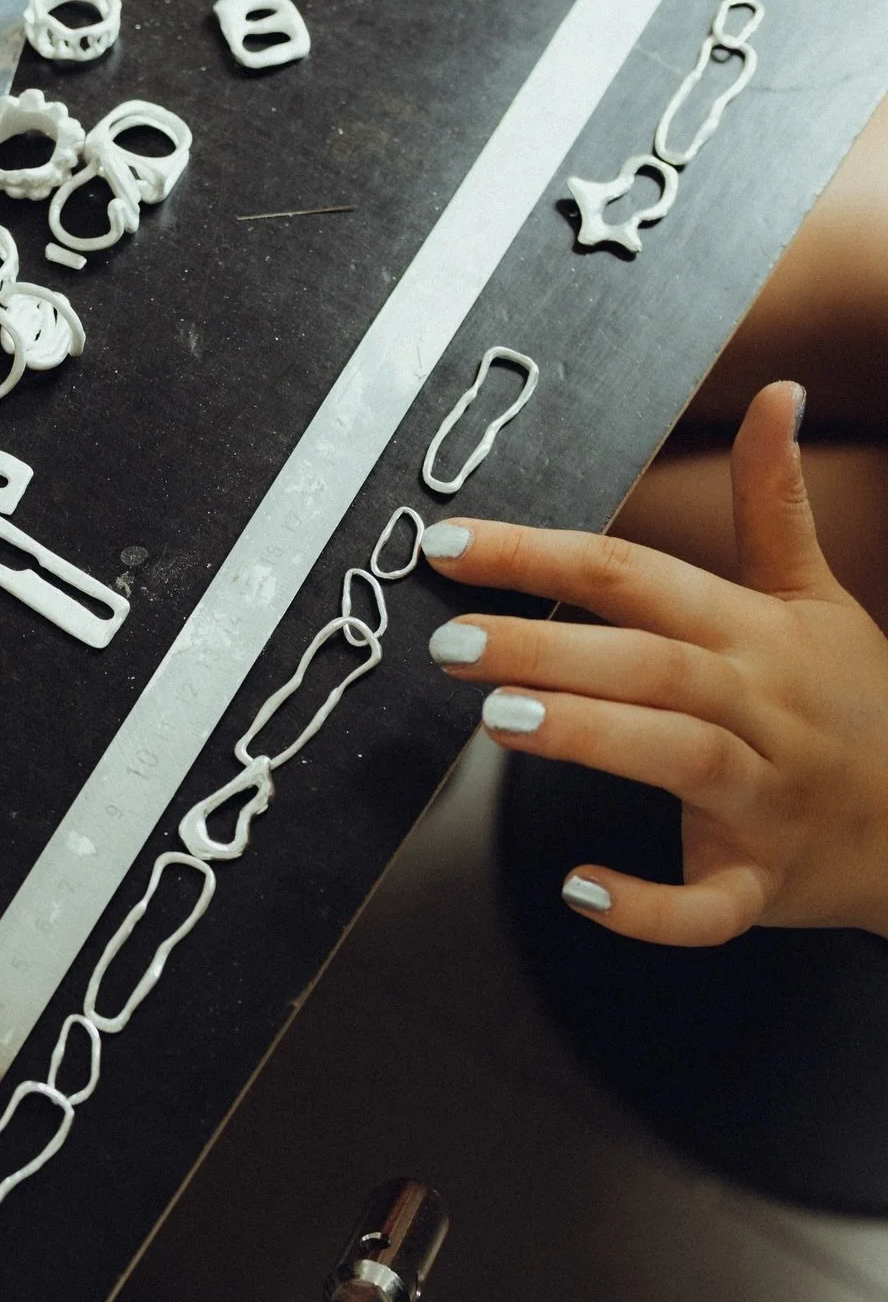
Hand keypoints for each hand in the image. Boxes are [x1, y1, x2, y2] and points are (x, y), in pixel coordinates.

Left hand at [422, 381, 887, 944]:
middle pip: (650, 662)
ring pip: (680, 758)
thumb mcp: (817, 595)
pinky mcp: (763, 880)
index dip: (543, 553)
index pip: (636, 574)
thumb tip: (776, 396)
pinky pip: (711, 902)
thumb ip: (775, 502)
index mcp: (753, 632)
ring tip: (500, 718)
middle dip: (551, 646)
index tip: (453, 543)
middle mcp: (757, 705)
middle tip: (455, 641)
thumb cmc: (854, 704)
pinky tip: (583, 890)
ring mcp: (764, 796)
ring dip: (592, 736)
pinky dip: (651, 905)